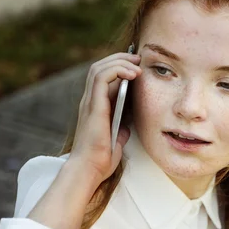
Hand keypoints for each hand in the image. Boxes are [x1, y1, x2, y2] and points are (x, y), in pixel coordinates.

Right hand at [69, 52, 141, 189]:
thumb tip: (130, 121)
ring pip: (99, 68)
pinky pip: (101, 78)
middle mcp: (90, 101)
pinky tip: (133, 74)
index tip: (138, 66)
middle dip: (120, 58)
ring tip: (137, 63)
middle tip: (138, 59)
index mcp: (95, 106)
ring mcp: (89, 102)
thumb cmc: (102, 158)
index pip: (103, 76)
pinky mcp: (93, 106)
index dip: (119, 66)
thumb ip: (122, 125)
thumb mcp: (118, 137)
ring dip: (120, 61)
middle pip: (100, 67)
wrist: (91, 169)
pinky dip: (117, 70)